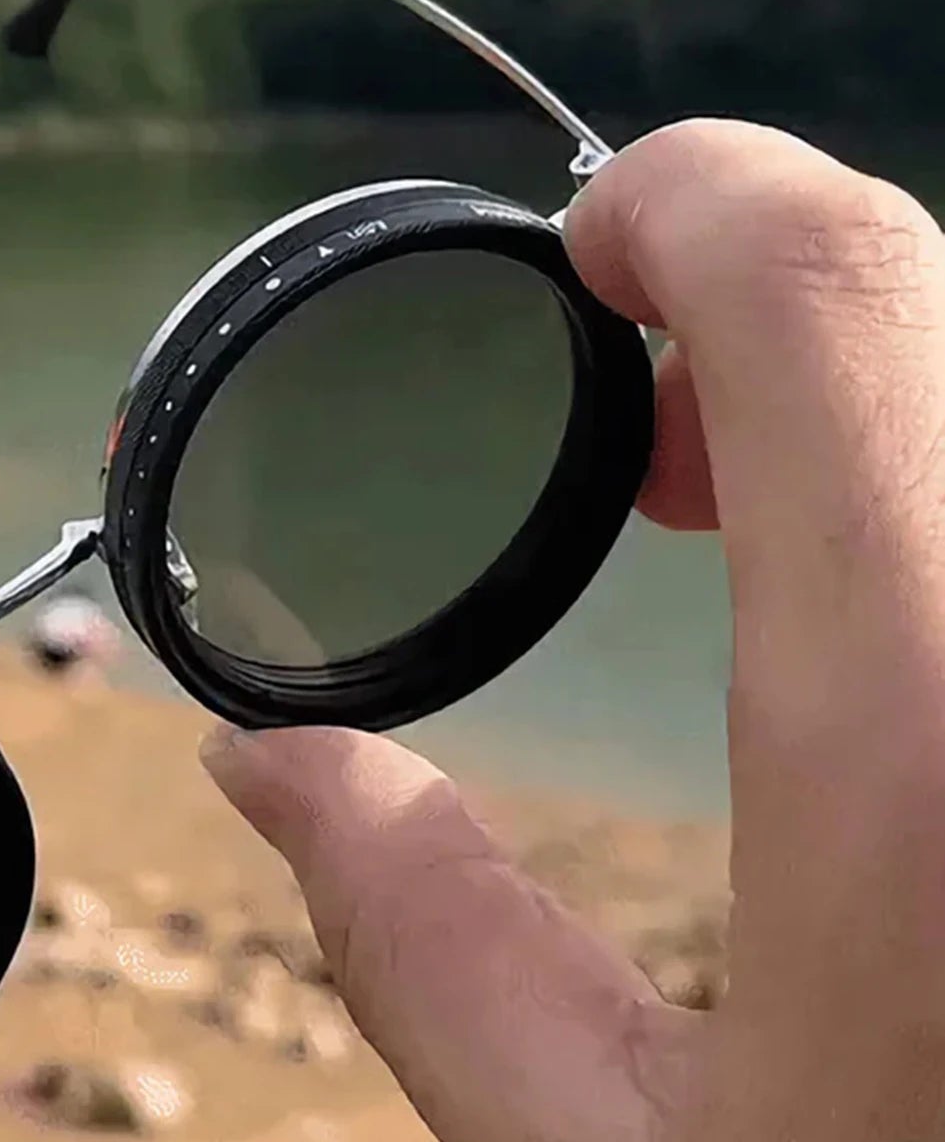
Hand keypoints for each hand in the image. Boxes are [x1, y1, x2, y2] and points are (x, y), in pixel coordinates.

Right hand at [200, 119, 944, 1141]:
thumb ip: (428, 942)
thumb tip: (263, 766)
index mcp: (930, 739)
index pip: (827, 282)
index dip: (689, 199)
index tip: (584, 262)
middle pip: (929, 286)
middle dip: (758, 303)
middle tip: (648, 454)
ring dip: (863, 385)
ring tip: (747, 523)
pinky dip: (936, 456)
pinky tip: (885, 609)